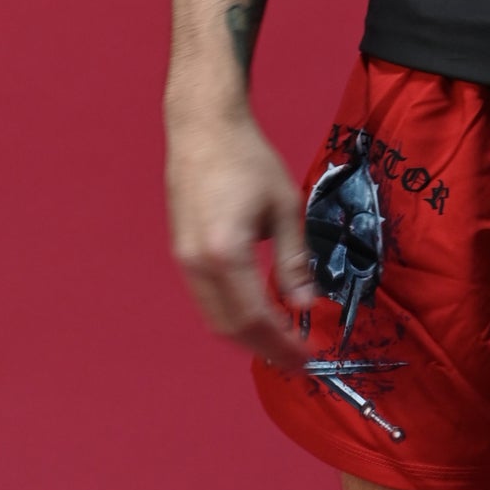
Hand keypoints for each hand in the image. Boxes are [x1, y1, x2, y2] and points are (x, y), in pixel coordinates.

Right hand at [165, 108, 318, 370]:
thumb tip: (306, 304)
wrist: (204, 130)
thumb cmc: (248, 160)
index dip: (282, 343)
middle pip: (231, 328)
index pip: (256, 317)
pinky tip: (257, 314)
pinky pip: (206, 301)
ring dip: (248, 337)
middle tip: (297, 359)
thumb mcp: (284, 207)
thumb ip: (294, 259)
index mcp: (225, 254)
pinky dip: (232, 317)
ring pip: (215, 319)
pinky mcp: (182, 255)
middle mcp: (198, 266)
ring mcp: (184, 262)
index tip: (308, 357)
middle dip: (266, 349)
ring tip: (282, 342)